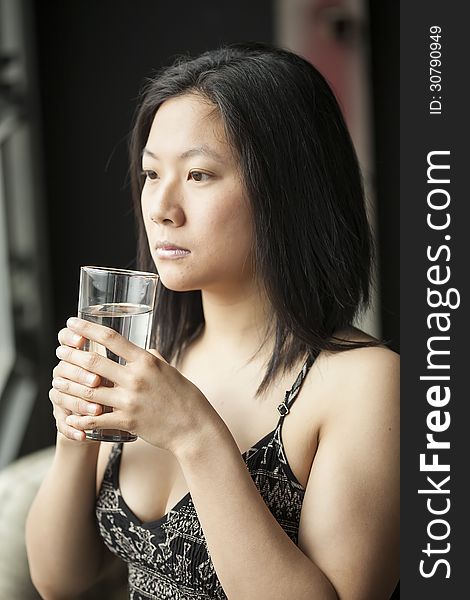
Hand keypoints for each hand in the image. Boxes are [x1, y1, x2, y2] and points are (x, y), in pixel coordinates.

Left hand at [53, 317, 212, 453]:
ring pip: (88, 392)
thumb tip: (143, 350)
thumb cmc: (185, 397)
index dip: (87, 329)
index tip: (72, 323)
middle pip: (93, 362)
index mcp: (146, 361)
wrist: (195, 427)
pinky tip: (69, 417)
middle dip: (71, 355)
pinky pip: (96, 420)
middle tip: (59, 351)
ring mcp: (130, 401)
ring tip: (57, 380)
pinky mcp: (127, 422)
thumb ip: (153, 359)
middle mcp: (136, 378)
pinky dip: (80, 419)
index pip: (111, 338)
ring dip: (68, 385)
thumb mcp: (170, 370)